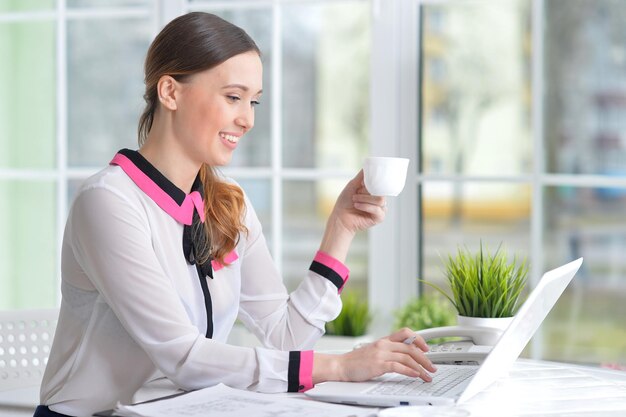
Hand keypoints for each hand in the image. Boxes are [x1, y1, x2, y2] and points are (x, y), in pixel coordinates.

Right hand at [313, 328, 436, 383]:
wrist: (341, 365)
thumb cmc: (356, 361)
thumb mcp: (374, 351)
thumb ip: (387, 351)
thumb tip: (404, 357)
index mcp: (383, 340)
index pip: (405, 333)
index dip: (419, 339)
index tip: (427, 348)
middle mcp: (384, 344)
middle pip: (410, 347)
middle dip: (425, 358)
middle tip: (432, 366)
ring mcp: (381, 354)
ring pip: (407, 357)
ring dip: (421, 367)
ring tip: (427, 375)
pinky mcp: (379, 364)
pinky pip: (399, 366)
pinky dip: (410, 371)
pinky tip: (415, 375)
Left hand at [331, 170, 386, 234]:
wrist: (340, 217)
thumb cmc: (345, 203)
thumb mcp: (352, 185)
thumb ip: (361, 177)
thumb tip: (367, 166)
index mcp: (374, 192)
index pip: (381, 184)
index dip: (374, 182)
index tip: (364, 183)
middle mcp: (378, 200)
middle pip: (381, 191)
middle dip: (366, 192)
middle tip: (356, 194)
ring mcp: (380, 209)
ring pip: (380, 200)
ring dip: (365, 199)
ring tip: (355, 201)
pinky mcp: (379, 218)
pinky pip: (378, 209)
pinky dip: (366, 206)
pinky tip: (357, 206)